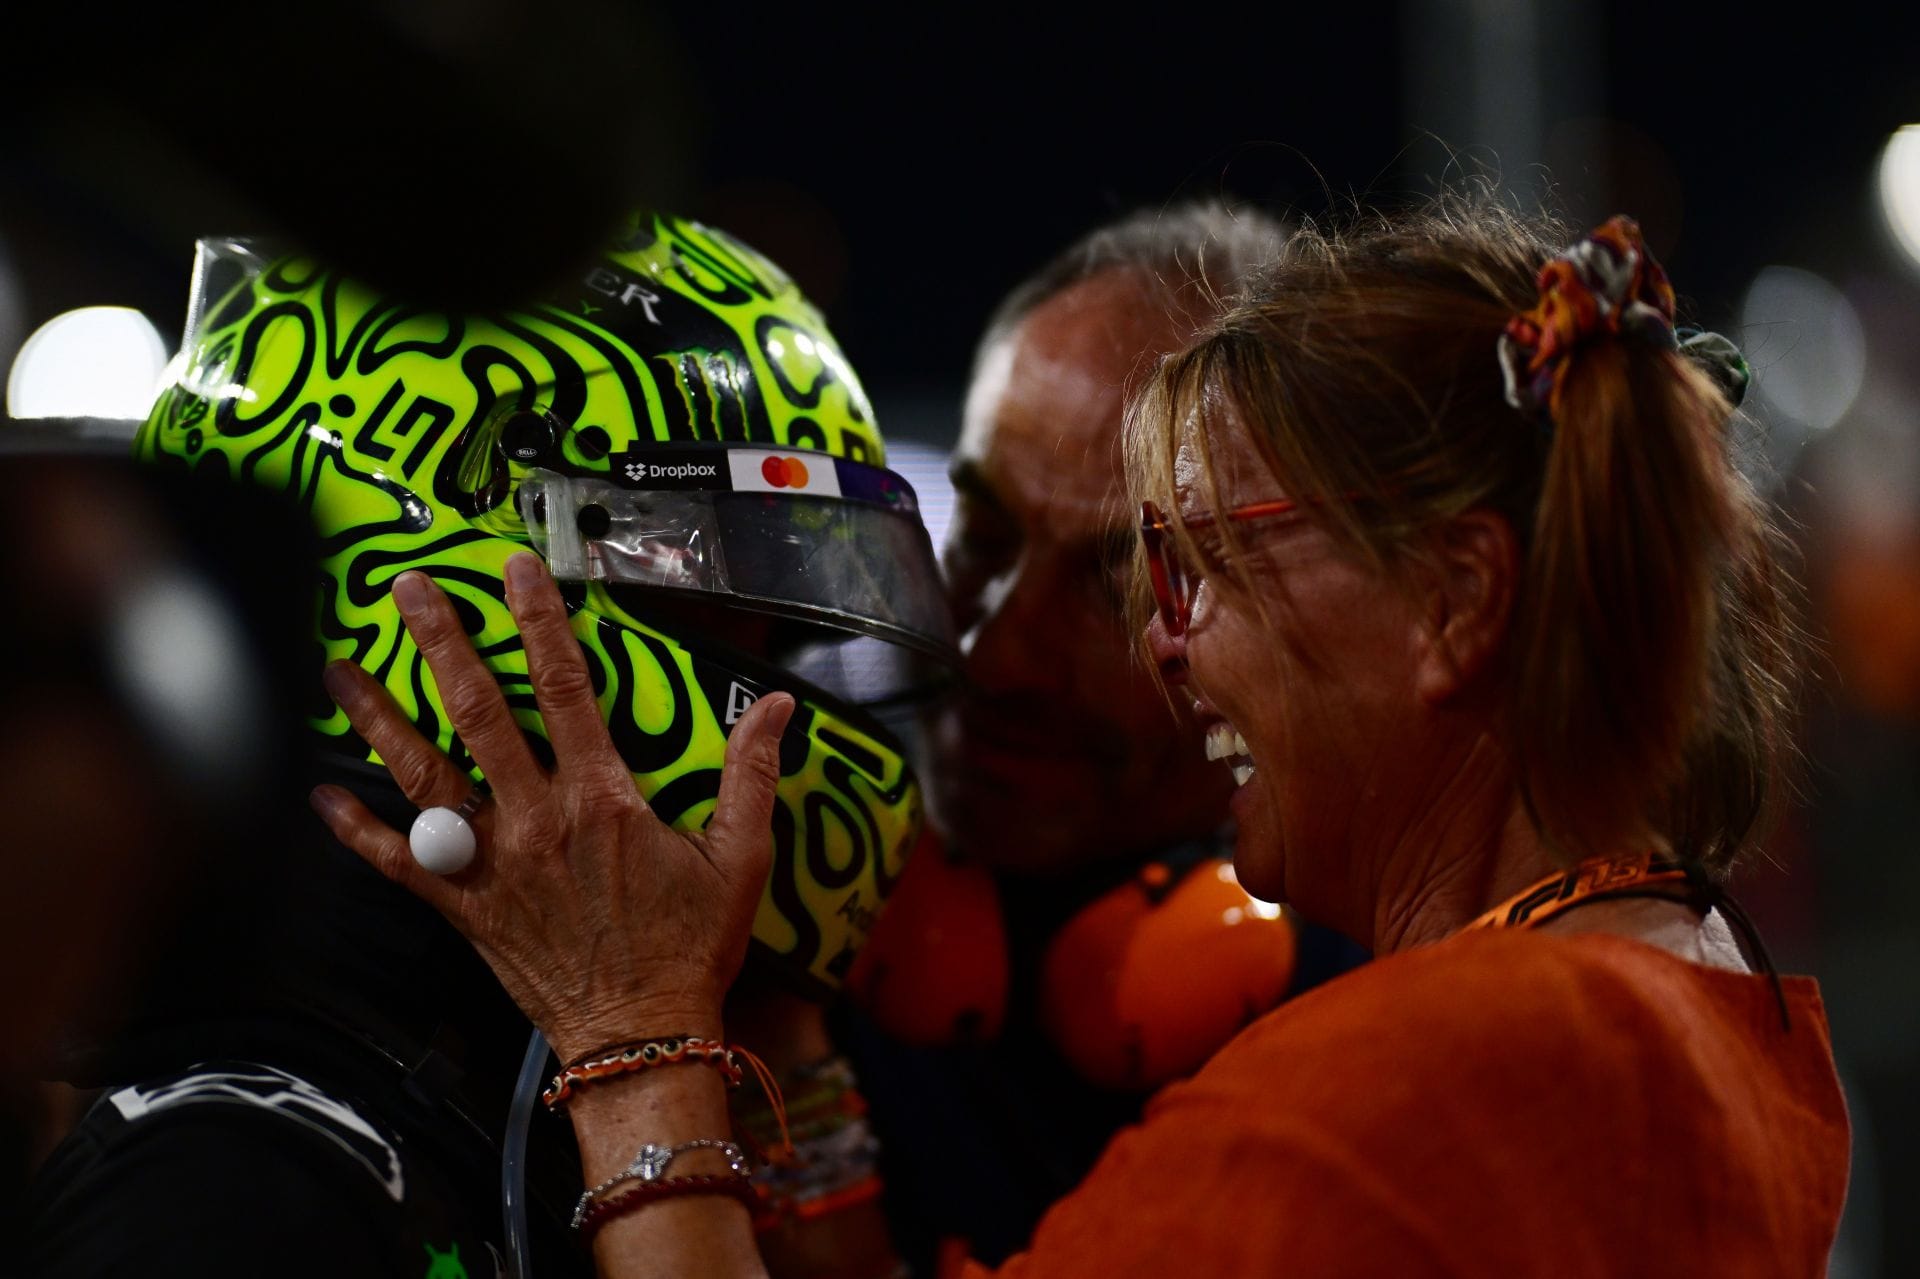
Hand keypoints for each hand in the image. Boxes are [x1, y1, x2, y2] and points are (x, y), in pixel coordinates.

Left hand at [308, 552, 795, 1059]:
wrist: (640, 1034)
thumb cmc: (690, 947)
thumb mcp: (740, 857)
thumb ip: (751, 774)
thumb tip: (778, 704)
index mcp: (602, 799)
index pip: (567, 687)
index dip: (539, 621)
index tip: (516, 570)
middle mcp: (537, 820)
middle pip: (478, 711)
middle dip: (439, 642)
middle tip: (406, 589)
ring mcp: (492, 863)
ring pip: (422, 775)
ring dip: (378, 717)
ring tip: (341, 667)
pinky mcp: (463, 908)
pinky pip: (398, 863)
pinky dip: (357, 832)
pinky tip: (322, 796)